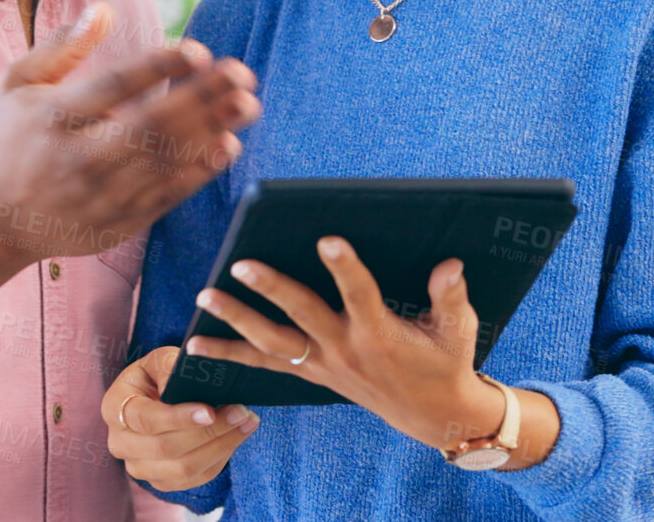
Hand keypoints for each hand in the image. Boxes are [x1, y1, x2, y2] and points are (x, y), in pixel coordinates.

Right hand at [0, 2, 261, 259]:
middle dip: (202, 98)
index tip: (197, 50)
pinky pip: (167, 196)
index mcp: (54, 118)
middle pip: (151, 126)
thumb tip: (104, 9)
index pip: (114, 87)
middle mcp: (79, 158)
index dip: (159, 66)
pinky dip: (200, 171)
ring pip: (166, 161)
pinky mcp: (118, 223)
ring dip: (212, 130)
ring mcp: (101, 196)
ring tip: (247, 104)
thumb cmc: (13, 139)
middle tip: (242, 74)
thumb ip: (62, 46)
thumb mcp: (19, 83)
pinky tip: (227, 145)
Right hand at [104, 346, 258, 491]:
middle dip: (209, 432)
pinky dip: (220, 459)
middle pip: (166, 449)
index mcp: (114, 408)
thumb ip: (169, 367)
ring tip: (247, 422)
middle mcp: (120, 443)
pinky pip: (194, 479)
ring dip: (221, 447)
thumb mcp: (159, 360)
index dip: (178, 418)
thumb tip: (182, 383)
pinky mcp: (160, 482)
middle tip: (241, 412)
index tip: (209, 411)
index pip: (146, 420)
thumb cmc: (157, 375)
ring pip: (183, 469)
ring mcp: (138, 467)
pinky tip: (236, 437)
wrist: (153, 398)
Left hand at [184, 237, 492, 451]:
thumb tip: (450, 264)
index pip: (360, 294)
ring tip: (204, 297)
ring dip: (235, 320)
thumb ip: (451, 296)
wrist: (431, 414)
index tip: (329, 238)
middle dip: (271, 289)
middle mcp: (345, 349)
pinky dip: (229, 356)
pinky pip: (263, 365)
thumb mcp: (459, 330)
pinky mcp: (310, 373)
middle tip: (241, 264)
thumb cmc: (446, 361)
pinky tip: (195, 346)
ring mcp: (323, 364)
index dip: (345, 268)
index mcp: (381, 333)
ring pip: (271, 343)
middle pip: (301, 315)